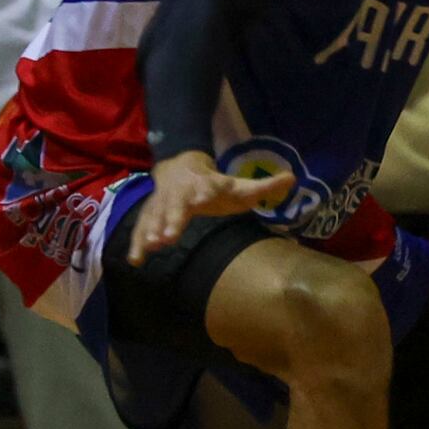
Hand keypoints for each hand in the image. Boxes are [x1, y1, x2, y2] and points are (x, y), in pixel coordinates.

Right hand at [126, 150, 294, 264]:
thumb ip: (264, 186)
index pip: (209, 187)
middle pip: (176, 205)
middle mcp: (182, 194)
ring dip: (152, 230)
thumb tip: (293, 179)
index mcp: (207, 185)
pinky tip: (135, 261)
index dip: (208, 190)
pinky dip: (136, 244)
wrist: (179, 167)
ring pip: (154, 216)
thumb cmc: (216, 185)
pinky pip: (140, 230)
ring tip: (152, 245)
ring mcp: (163, 204)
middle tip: (168, 235)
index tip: (206, 196)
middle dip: (172, 218)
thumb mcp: (240, 185)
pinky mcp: (150, 215)